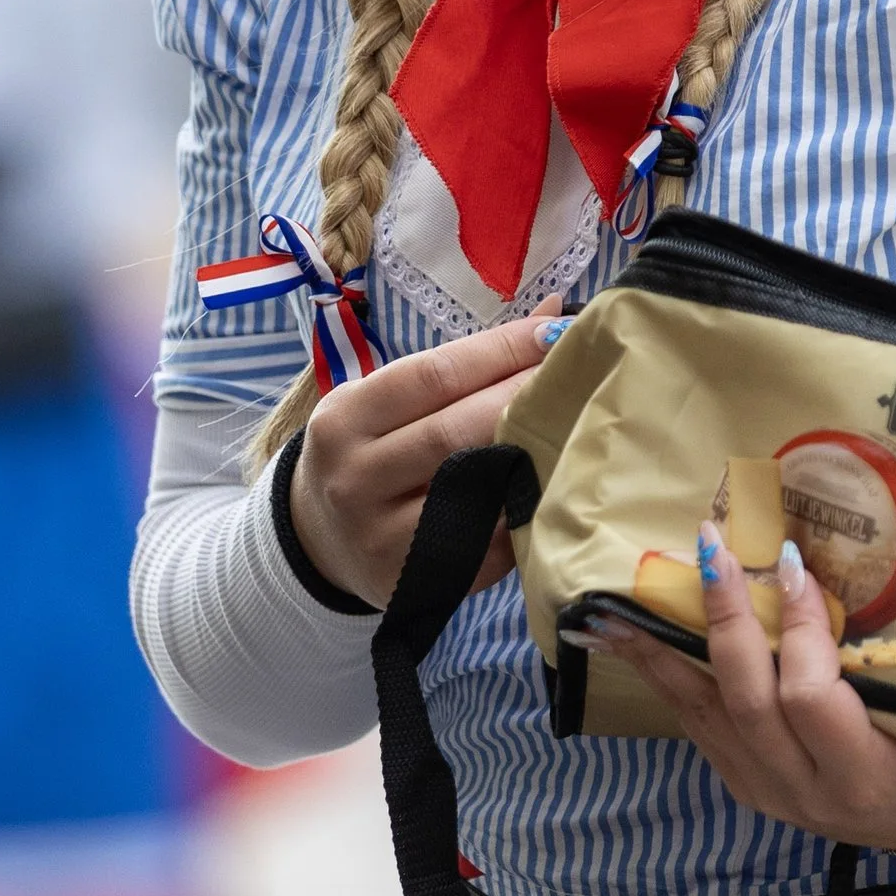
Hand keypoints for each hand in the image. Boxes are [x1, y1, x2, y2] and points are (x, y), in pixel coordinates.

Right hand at [289, 315, 560, 608]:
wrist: (318, 542)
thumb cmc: (367, 453)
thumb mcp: (386, 401)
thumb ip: (459, 365)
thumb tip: (549, 312)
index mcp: (345, 420)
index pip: (433, 375)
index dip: (501, 350)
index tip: (555, 330)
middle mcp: (356, 478)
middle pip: (455, 431)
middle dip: (523, 396)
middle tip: (577, 373)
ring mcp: (383, 537)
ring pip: (472, 489)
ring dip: (529, 453)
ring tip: (576, 423)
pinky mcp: (417, 583)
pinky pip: (486, 543)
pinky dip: (522, 510)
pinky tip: (555, 485)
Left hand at [591, 529, 895, 855]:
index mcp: (865, 782)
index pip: (813, 699)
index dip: (799, 632)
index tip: (794, 566)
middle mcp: (806, 792)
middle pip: (747, 702)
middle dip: (726, 621)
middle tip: (714, 549)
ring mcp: (770, 792)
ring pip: (706, 718)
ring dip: (665, 657)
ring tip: (623, 607)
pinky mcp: (750, 786)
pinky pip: (700, 729)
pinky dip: (669, 681)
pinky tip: (639, 643)